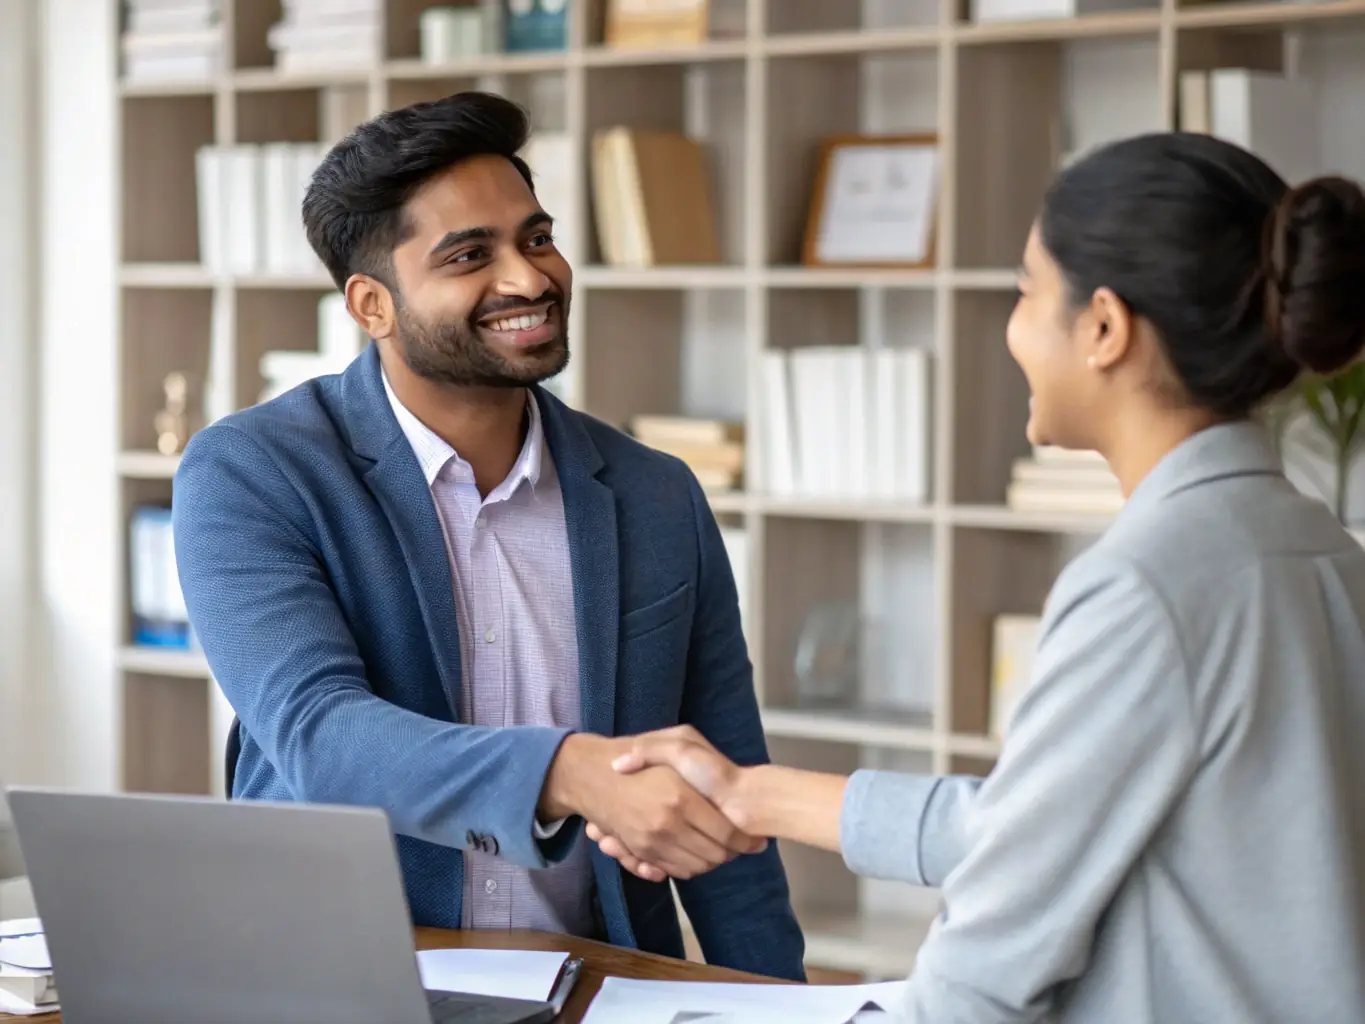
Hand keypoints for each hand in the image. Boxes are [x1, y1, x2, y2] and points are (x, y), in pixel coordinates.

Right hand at [539, 733, 762, 880]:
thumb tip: (733, 792)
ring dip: (710, 863)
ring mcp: (652, 840)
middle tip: (741, 847)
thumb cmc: (638, 753)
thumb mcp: (676, 740)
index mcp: (682, 798)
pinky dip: (687, 868)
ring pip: (695, 867)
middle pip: (714, 856)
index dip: (745, 841)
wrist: (590, 775)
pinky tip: (694, 852)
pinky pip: (672, 870)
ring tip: (720, 850)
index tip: (756, 841)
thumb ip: (706, 758)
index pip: (727, 834)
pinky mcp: (640, 849)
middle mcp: (667, 824)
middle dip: (731, 854)